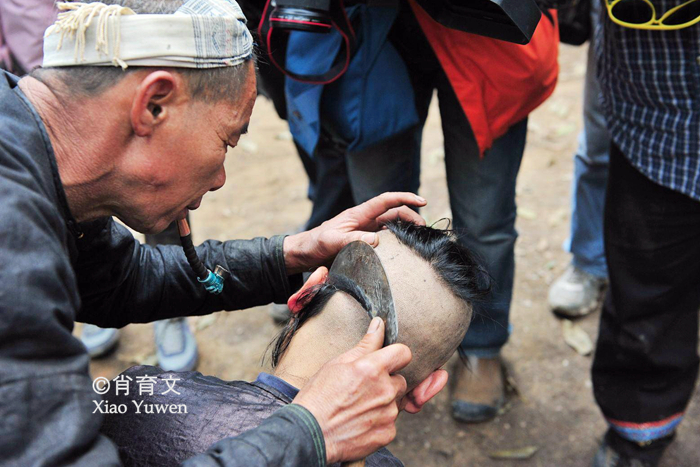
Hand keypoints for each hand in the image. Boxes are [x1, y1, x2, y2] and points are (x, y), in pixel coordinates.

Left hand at [283, 192, 426, 273]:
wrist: (304, 254)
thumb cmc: (315, 244)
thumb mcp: (332, 241)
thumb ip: (352, 239)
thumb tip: (376, 239)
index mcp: (359, 214)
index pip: (386, 201)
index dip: (405, 198)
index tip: (422, 201)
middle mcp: (365, 220)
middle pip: (394, 213)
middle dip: (411, 216)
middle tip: (425, 229)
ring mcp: (365, 231)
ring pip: (391, 226)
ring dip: (406, 230)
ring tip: (419, 239)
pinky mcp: (363, 242)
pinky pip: (385, 240)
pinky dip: (397, 242)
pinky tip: (403, 251)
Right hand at [292, 318, 411, 463]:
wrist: (309, 434)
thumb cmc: (319, 396)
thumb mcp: (337, 363)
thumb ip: (366, 344)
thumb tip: (379, 324)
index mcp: (373, 369)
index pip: (404, 353)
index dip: (396, 355)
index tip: (387, 360)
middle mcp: (385, 390)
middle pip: (400, 380)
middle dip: (387, 382)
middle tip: (364, 389)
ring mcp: (388, 414)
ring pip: (395, 402)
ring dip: (383, 403)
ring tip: (358, 407)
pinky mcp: (387, 433)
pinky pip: (390, 422)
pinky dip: (379, 422)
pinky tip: (360, 422)